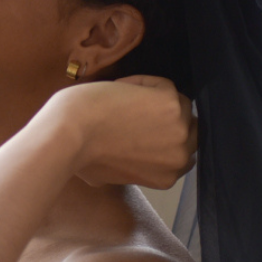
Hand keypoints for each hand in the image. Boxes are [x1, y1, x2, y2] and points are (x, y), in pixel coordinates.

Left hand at [54, 75, 197, 188]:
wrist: (72, 134)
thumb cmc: (81, 156)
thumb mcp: (110, 175)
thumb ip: (131, 169)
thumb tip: (126, 159)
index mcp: (167, 178)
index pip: (182, 152)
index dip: (165, 136)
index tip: (146, 127)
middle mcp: (180, 157)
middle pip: (190, 129)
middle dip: (168, 119)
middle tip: (139, 110)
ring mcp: (180, 130)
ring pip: (180, 104)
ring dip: (155, 99)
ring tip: (124, 102)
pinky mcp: (172, 103)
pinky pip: (164, 85)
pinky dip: (142, 83)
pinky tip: (121, 89)